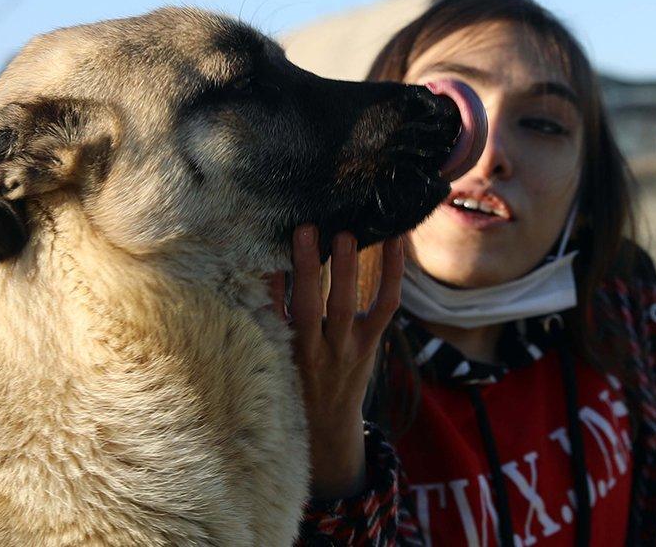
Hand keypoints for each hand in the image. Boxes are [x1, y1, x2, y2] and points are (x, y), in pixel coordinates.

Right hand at [267, 226, 403, 498]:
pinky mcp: (371, 342)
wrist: (328, 426)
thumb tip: (261, 267)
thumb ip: (269, 317)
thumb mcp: (274, 357)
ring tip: (346, 234)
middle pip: (310, 307)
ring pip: (347, 305)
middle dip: (308, 268)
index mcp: (285, 353)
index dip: (271, 283)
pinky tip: (393, 242)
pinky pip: (386, 305)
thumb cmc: (293, 382)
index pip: (274, 313)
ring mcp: (347, 347)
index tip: (266, 251)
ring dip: (347, 268)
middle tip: (307, 229)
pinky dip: (392, 273)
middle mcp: (315, 351)